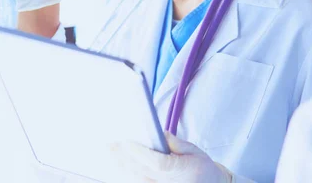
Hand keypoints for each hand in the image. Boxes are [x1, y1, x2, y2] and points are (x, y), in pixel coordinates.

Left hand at [110, 132, 232, 182]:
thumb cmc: (201, 168)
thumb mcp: (195, 151)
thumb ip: (177, 143)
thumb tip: (161, 133)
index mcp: (180, 170)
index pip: (157, 162)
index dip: (140, 152)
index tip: (126, 142)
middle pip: (140, 171)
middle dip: (123, 156)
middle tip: (109, 144)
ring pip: (136, 179)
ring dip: (121, 165)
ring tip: (110, 152)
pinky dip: (127, 174)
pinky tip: (119, 165)